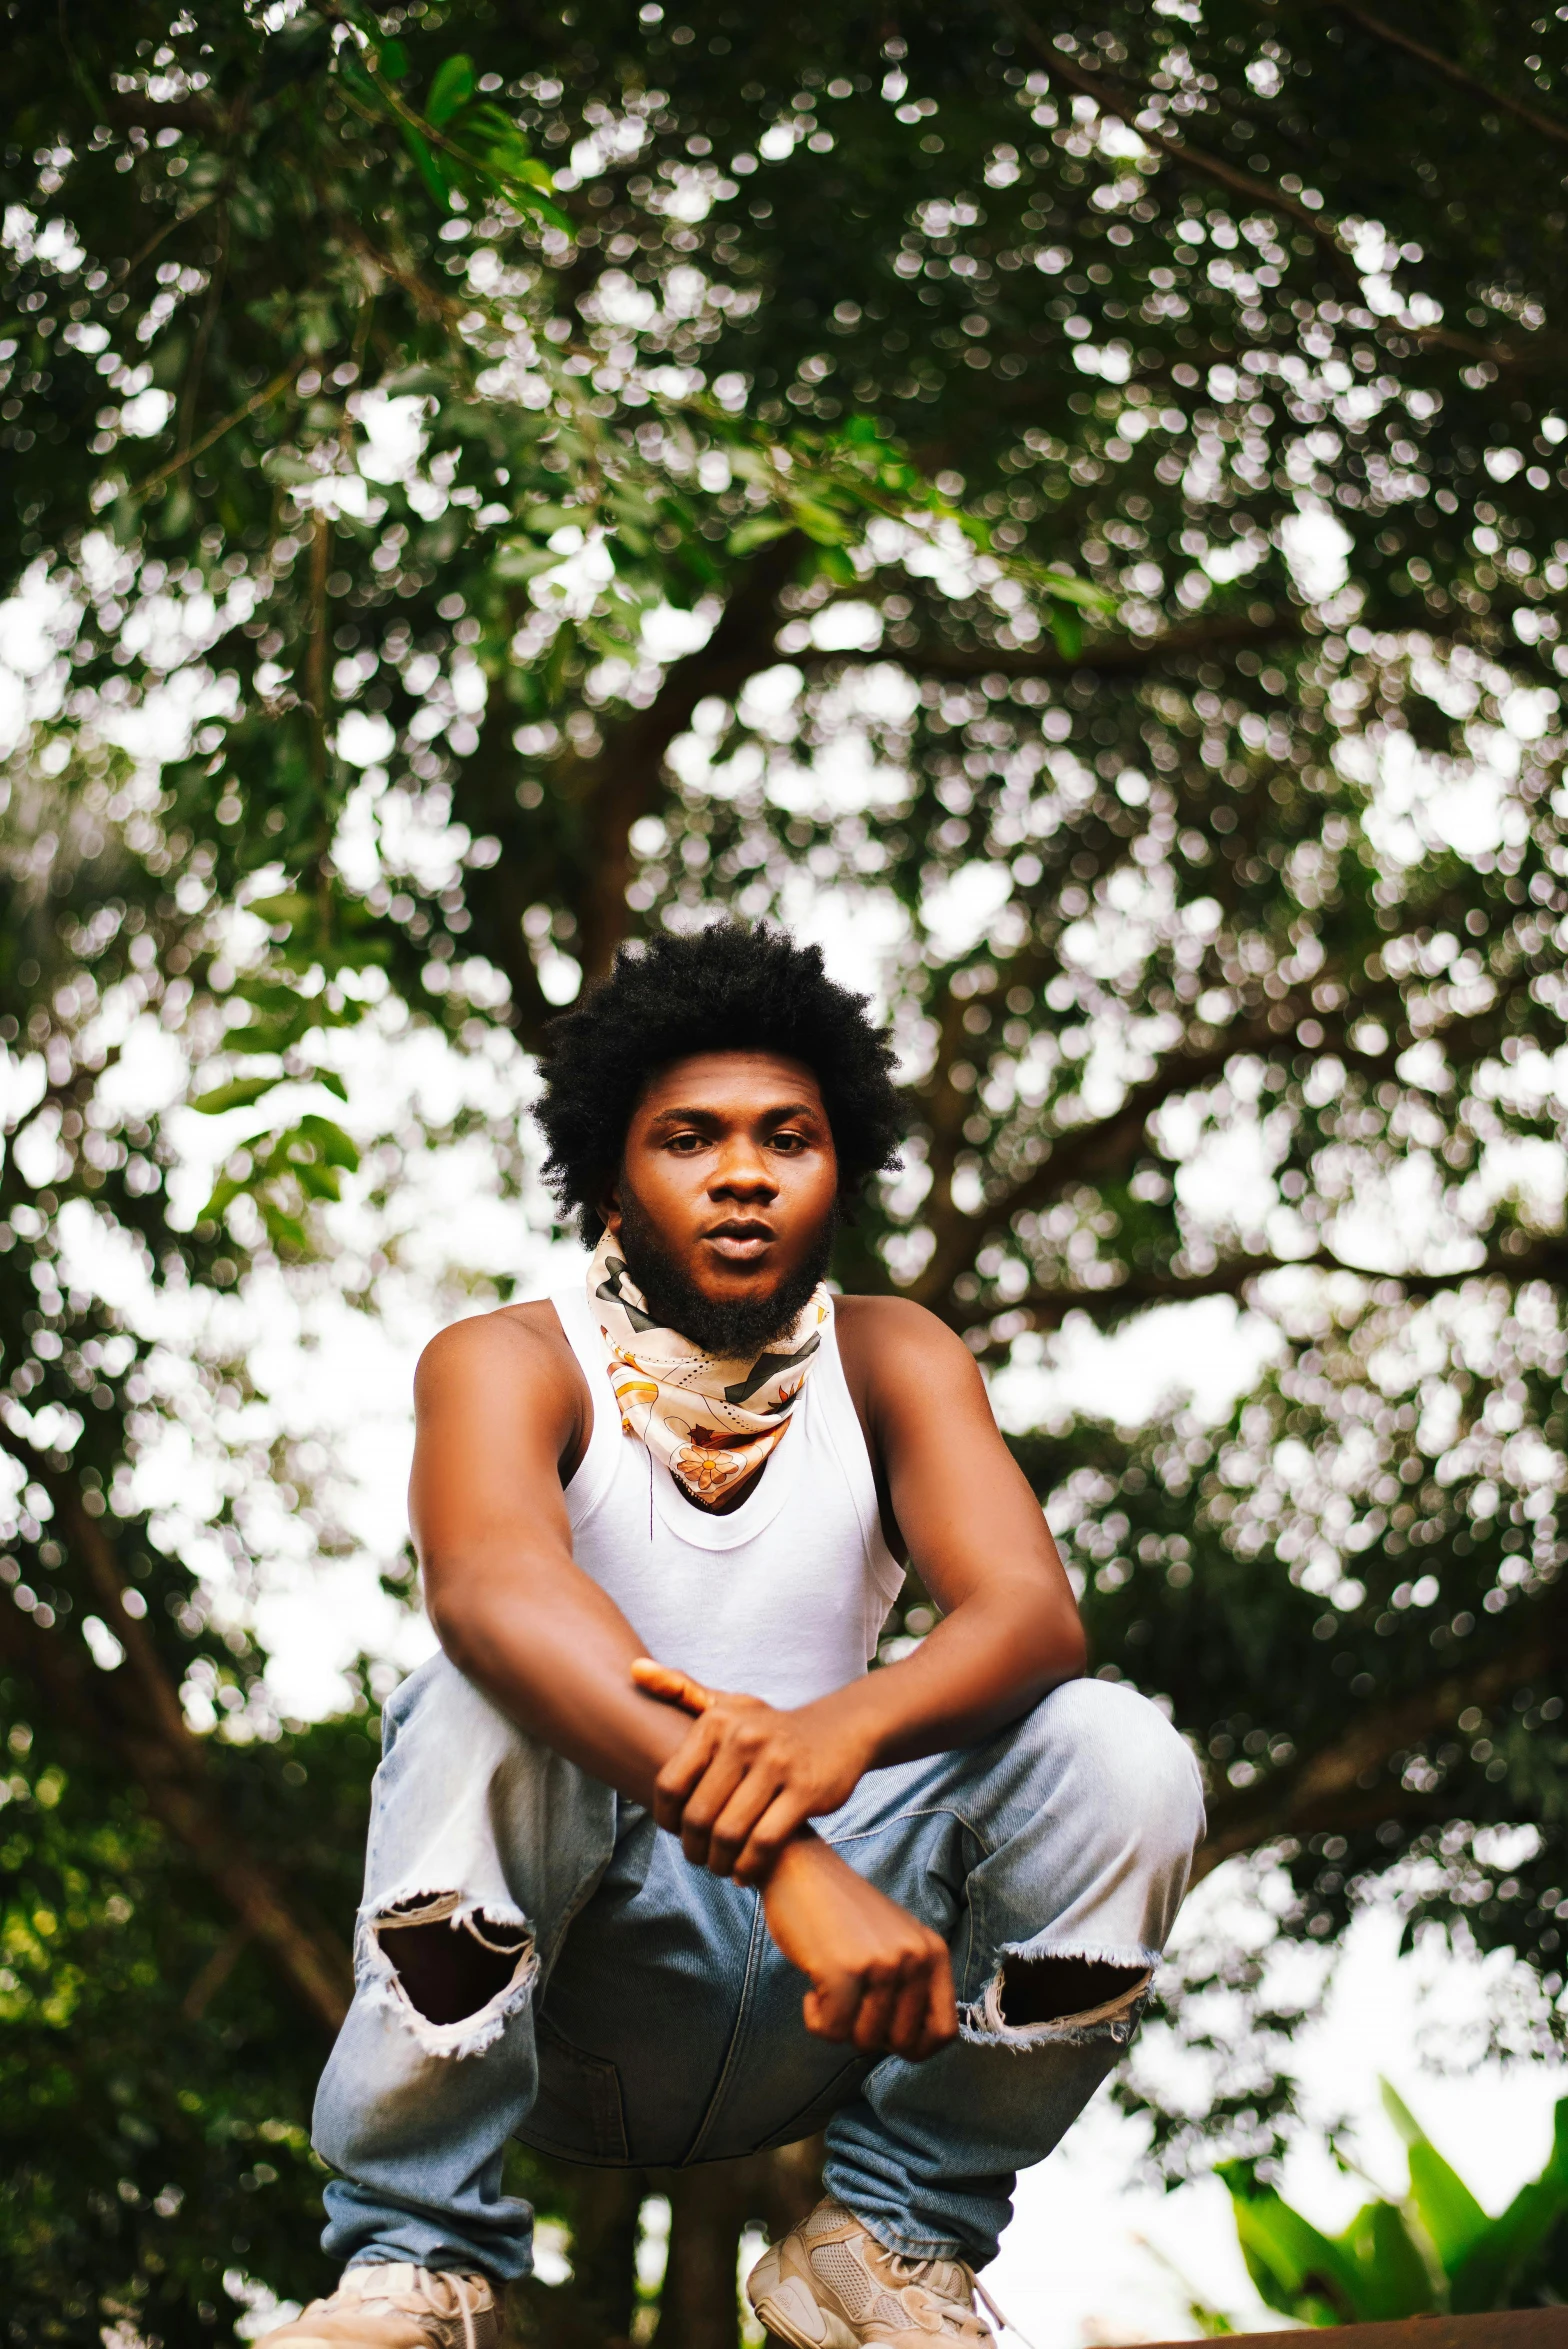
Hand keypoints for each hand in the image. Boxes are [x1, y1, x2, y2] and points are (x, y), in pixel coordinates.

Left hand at [632, 1658, 871, 1881]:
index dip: (666, 1819)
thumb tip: (633, 1669)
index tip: (677, 1831)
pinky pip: (764, 1842)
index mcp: (717, 1722)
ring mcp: (776, 1765)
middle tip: (700, 1858)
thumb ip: (680, 1690)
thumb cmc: (770, 1727)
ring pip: (729, 1833)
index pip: (669, 1784)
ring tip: (720, 1866)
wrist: (839, 1731)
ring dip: (719, 1862)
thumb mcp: (728, 1704)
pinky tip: (746, 1871)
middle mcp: (744, 1739)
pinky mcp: (805, 1792)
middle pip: (698, 1815)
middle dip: (694, 1848)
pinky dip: (749, 1866)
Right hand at [761, 1834, 957, 2061]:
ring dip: (838, 2025)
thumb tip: (913, 2048)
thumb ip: (912, 1985)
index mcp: (933, 1952)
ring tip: (829, 1990)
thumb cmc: (842, 1914)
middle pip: (901, 2043)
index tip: (884, 2031)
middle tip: (850, 2003)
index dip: (914, 2046)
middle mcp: (915, 1957)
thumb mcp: (895, 1942)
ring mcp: (881, 1964)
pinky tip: (811, 1992)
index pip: (944, 2032)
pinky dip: (816, 2021)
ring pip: (864, 2041)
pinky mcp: (843, 1970)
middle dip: (869, 2035)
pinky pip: (832, 2031)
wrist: (800, 1869)